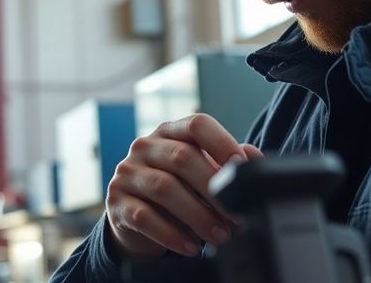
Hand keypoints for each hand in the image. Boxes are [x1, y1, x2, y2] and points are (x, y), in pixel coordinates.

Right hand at [104, 113, 262, 258]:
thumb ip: (226, 163)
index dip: (221, 142)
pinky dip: (171, 234)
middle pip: (182, 158)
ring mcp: (127, 172)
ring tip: (220, 236)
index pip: (196, 124)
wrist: (136, 218)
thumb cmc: (177, 190)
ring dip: (197, 215)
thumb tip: (254, 158)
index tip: (240, 167)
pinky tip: (191, 246)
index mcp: (170, 132)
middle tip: (236, 217)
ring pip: (164, 188)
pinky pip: (144, 217)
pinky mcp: (116, 202)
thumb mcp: (201, 172)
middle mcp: (145, 146)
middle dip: (214, 190)